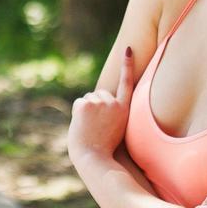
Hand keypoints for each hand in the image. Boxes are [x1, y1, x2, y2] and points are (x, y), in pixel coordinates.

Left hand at [68, 46, 136, 162]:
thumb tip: (96, 98)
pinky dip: (77, 113)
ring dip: (86, 110)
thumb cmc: (103, 149)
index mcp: (124, 110)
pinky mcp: (85, 105)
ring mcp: (99, 103)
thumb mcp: (114, 129)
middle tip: (96, 126)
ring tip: (90, 128)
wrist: (94, 159)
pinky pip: (79, 103)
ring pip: (88, 98)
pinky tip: (82, 125)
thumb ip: (110, 112)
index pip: (127, 83)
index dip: (128, 65)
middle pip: (99, 94)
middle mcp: (113, 103)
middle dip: (95, 106)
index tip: (128, 48)